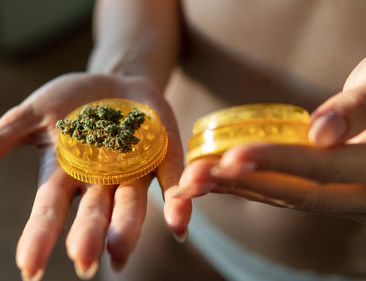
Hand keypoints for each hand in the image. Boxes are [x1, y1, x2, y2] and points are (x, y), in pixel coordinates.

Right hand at [0, 73, 190, 279]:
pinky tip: (179, 223)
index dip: (39, 236)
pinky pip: (171, 181)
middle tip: (84, 262)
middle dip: (87, 235)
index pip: (48, 209)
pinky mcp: (163, 158)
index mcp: (64, 175)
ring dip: (128, 228)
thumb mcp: (27, 116)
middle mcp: (98, 182)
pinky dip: (176, 203)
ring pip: (131, 205)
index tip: (29, 268)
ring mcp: (133, 172)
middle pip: (91, 212)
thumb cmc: (69, 101)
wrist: (116, 79)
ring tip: (121, 253)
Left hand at [171, 58, 365, 222]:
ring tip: (192, 180)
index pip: (324, 170)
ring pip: (285, 198)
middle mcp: (361, 197)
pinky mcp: (322, 193)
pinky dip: (248, 185)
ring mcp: (341, 199)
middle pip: (297, 195)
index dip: (279, 162)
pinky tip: (214, 178)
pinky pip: (284, 193)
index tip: (234, 156)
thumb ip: (358, 109)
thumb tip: (322, 134)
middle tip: (195, 177)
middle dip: (242, 184)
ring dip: (236, 189)